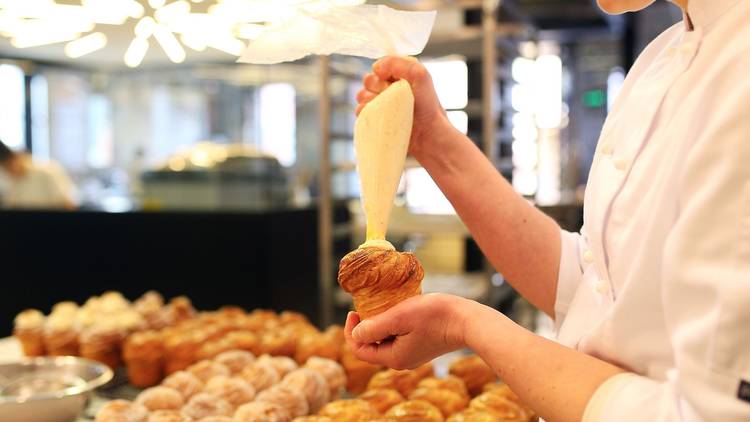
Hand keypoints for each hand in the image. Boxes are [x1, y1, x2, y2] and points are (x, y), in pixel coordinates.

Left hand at [344, 293, 471, 369]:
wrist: (467, 321)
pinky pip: (398, 337)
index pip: (360, 350)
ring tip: (382, 304)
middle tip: (366, 305)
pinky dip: (393, 324)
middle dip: (365, 326)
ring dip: (379, 324)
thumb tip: (356, 334)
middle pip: (372, 346)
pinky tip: (399, 309)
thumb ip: (374, 328)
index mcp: (393, 358)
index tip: (353, 311)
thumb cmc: (434, 317)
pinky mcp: (421, 346)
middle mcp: (401, 360)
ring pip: (385, 340)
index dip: (351, 331)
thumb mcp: (399, 318)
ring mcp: (412, 354)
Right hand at [355, 56, 452, 161]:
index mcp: (399, 74)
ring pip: (362, 95)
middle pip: (368, 80)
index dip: (384, 73)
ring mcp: (381, 103)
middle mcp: (388, 86)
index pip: (379, 66)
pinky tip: (380, 117)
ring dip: (371, 100)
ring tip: (388, 109)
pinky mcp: (375, 118)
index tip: (396, 81)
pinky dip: (366, 112)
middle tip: (394, 97)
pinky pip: (360, 110)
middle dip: (378, 87)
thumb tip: (376, 68)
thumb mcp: (420, 75)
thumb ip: (398, 63)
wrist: (427, 134)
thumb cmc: (428, 106)